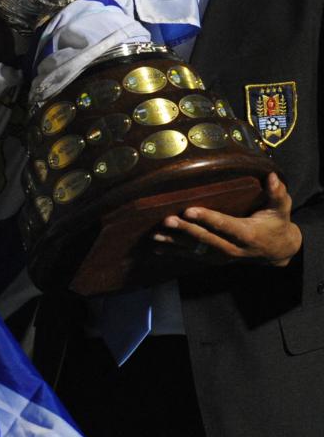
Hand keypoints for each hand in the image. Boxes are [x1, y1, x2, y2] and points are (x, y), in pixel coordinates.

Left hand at [154, 173, 301, 267]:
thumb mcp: (281, 209)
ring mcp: (222, 256)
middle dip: (185, 230)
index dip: (207, 218)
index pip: (225, 225)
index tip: (189, 210)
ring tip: (154, 236)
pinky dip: (174, 252)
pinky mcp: (215, 259)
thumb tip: (272, 177)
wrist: (277, 251)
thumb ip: (277, 194)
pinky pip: (192, 257)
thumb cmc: (277, 224)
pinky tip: (157, 248)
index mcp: (247, 234)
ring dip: (174, 243)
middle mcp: (233, 249)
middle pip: (206, 240)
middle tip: (167, 220)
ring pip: (195, 251)